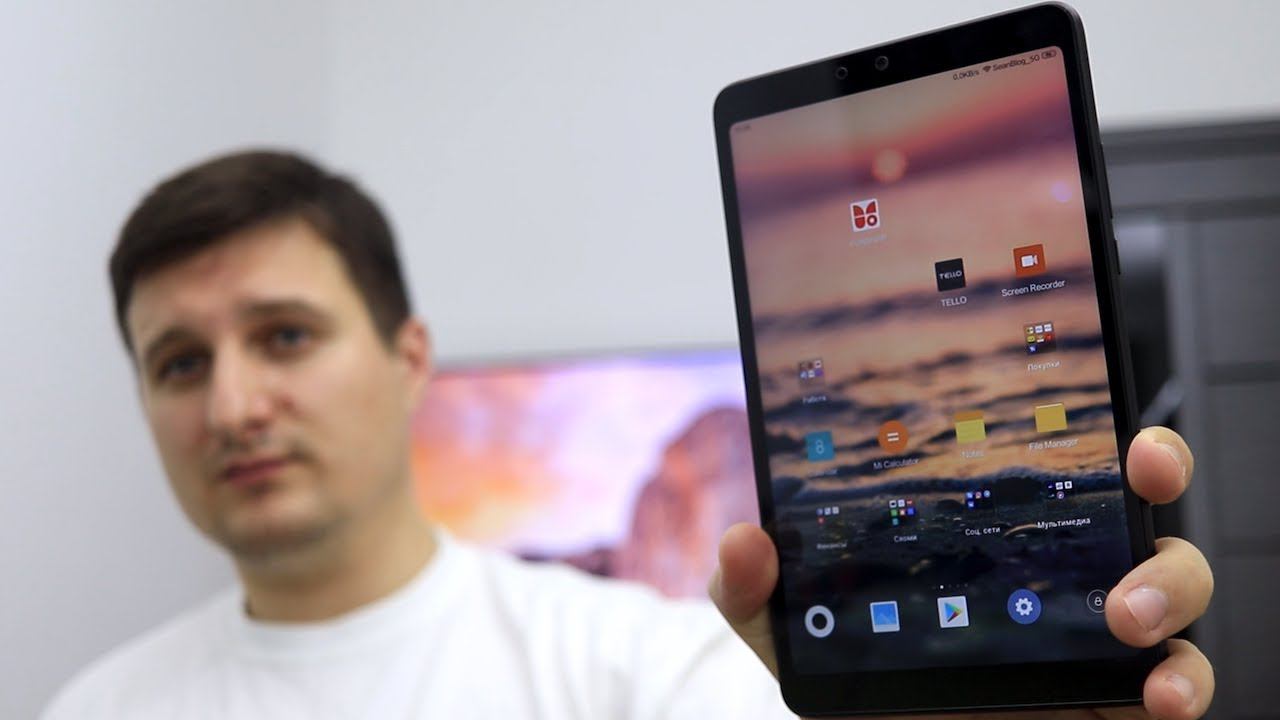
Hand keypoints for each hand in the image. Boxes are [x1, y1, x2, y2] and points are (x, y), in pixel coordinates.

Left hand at [709, 426, 1213, 718]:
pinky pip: (1181, 679)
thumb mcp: (789, 632)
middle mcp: (1050, 567)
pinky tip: (1159, 690)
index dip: (1074, 414)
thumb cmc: (849, 681)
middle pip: (1130, 496)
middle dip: (1158, 464)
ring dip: (1169, 580)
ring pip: (1174, 580)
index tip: (1095, 402)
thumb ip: (754, 589)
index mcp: (983, 527)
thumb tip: (744, 541)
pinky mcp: (1115, 698)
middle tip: (1140, 470)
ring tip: (1126, 615)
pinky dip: (1188, 679)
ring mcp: (1092, 632)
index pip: (1041, 451)